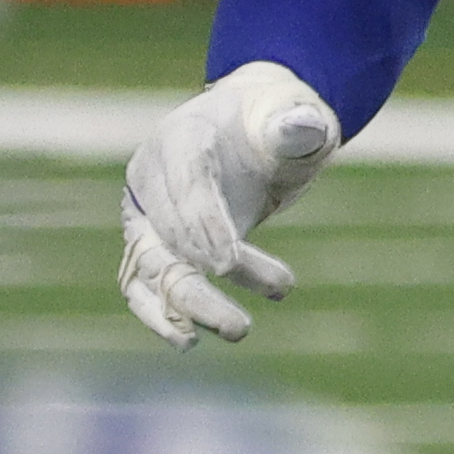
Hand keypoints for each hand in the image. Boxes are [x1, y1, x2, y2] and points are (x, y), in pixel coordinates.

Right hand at [114, 60, 340, 348]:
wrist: (248, 128)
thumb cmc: (272, 118)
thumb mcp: (291, 112)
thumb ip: (297, 123)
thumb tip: (307, 128)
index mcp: (183, 134)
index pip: (187, 181)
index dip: (204, 222)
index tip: (229, 266)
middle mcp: (152, 175)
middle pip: (168, 232)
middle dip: (201, 277)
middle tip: (243, 320)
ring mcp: (147, 213)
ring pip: (154, 267)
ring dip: (187, 305)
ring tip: (236, 330)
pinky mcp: (154, 245)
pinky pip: (146, 283)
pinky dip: (161, 314)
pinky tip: (189, 340)